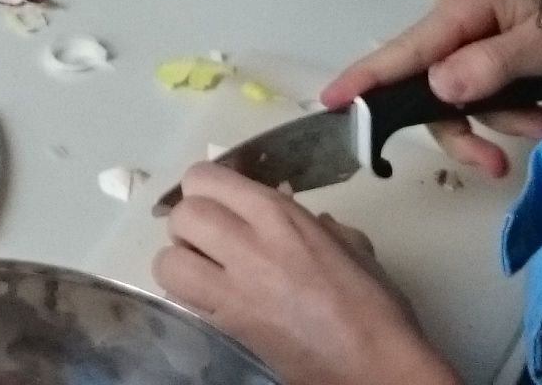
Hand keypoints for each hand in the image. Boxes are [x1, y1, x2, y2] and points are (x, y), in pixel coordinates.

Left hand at [155, 167, 455, 384]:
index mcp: (278, 215)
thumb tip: (306, 219)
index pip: (207, 178)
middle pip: (182, 214)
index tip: (222, 205)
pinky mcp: (225, 327)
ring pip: (167, 259)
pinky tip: (209, 303)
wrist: (374, 364)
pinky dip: (185, 299)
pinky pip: (181, 302)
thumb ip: (318, 226)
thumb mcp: (352, 248)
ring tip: (202, 273)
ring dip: (180, 263)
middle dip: (189, 225)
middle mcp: (247, 243)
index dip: (207, 190)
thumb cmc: (373, 305)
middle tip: (211, 241)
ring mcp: (232, 288)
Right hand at [323, 0, 541, 178]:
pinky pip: (491, 76)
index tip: (332, 101)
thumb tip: (438, 90)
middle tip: (496, 165)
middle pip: (436, 85)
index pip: (405, 50)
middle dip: (464, 128)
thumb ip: (495, 64)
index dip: (367, 80)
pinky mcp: (497, 31)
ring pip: (469, 87)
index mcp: (462, 11)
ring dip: (505, 116)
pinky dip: (517, 99)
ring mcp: (477, 25)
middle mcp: (459, 19)